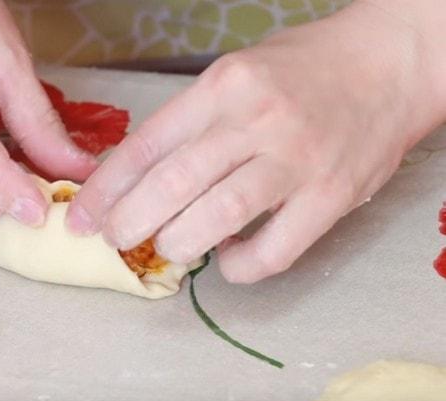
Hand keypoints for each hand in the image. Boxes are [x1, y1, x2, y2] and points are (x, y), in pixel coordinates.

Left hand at [67, 1, 445, 282]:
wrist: (388, 62)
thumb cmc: (303, 69)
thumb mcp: (236, 75)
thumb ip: (191, 122)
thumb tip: (140, 177)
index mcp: (222, 87)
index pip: (146, 146)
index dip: (106, 190)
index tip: (84, 218)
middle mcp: (255, 121)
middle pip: (173, 184)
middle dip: (130, 222)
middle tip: (116, 239)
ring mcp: (296, 159)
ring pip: (218, 216)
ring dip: (179, 243)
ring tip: (168, 248)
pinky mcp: (332, 196)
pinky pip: (275, 250)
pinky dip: (242, 266)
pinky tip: (230, 260)